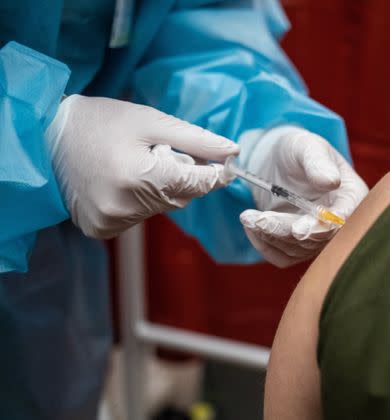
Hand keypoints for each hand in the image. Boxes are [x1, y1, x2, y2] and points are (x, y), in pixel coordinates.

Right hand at [45, 95, 238, 238]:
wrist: (46, 136)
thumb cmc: (102, 122)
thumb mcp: (152, 121)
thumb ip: (196, 140)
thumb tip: (233, 152)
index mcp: (138, 176)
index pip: (197, 184)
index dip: (215, 174)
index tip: (228, 164)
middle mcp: (124, 206)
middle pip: (181, 198)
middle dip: (182, 176)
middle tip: (161, 152)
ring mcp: (110, 221)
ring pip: (162, 208)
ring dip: (161, 188)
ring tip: (134, 163)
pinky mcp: (100, 228)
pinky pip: (140, 216)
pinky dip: (142, 200)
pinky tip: (123, 180)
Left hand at [239, 126, 367, 266]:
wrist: (277, 162)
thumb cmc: (297, 150)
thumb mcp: (306, 147)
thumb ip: (318, 162)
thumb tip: (331, 182)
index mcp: (351, 197)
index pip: (344, 220)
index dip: (322, 227)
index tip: (299, 229)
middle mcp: (339, 223)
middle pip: (318, 239)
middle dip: (286, 230)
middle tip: (260, 219)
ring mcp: (318, 238)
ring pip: (298, 250)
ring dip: (271, 236)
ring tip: (247, 217)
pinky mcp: (297, 247)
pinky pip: (283, 257)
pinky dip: (265, 245)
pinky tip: (251, 226)